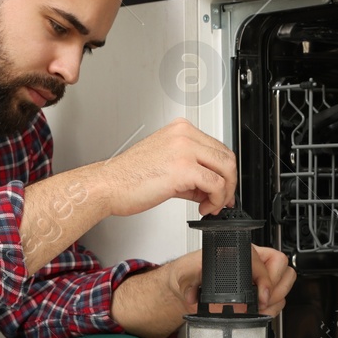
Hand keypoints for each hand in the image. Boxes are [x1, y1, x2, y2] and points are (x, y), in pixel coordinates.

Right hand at [94, 118, 236, 218]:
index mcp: (180, 129)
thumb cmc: (128, 177)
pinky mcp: (184, 168)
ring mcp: (185, 149)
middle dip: (229, 183)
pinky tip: (204, 208)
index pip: (217, 147)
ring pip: (226, 169)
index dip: (224, 172)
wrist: (108, 186)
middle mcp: (184, 135)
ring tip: (211, 205)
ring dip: (224, 193)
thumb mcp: (165, 165)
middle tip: (222, 200)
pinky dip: (216, 200)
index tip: (223, 188)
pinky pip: (216, 185)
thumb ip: (191, 172)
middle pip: (226, 157)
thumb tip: (210, 187)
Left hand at [169, 245, 295, 317]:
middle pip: (282, 266)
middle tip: (263, 303)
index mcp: (237, 251)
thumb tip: (193, 297)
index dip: (266, 281)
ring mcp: (258, 273)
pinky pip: (279, 294)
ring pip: (285, 279)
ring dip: (277, 296)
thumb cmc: (190, 273)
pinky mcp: (260, 287)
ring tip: (262, 308)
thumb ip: (189, 286)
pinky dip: (274, 305)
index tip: (261, 297)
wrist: (188, 281)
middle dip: (275, 288)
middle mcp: (251, 260)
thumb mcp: (186, 276)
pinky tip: (261, 311)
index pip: (264, 261)